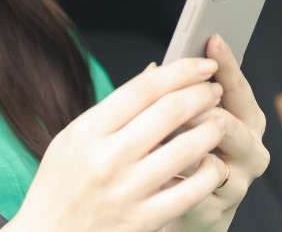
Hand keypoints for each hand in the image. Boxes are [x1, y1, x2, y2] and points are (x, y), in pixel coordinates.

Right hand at [9, 57, 229, 231]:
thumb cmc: (60, 186)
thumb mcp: (72, 139)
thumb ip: (113, 107)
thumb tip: (156, 72)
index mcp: (87, 132)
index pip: (142, 89)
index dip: (180, 72)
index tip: (202, 65)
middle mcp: (106, 159)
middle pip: (168, 112)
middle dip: (201, 94)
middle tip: (215, 88)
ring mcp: (126, 192)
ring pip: (185, 150)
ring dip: (212, 129)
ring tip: (221, 120)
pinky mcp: (142, 221)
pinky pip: (189, 192)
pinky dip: (208, 173)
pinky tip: (212, 162)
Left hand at [164, 35, 270, 231]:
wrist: (183, 212)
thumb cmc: (185, 155)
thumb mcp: (186, 121)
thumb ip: (178, 94)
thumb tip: (155, 66)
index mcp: (246, 119)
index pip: (238, 87)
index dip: (226, 63)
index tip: (213, 39)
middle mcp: (252, 148)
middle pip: (228, 121)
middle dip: (198, 110)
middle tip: (173, 102)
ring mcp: (239, 182)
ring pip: (211, 158)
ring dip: (183, 148)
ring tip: (160, 141)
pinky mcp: (219, 211)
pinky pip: (193, 192)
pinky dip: (173, 181)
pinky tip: (156, 175)